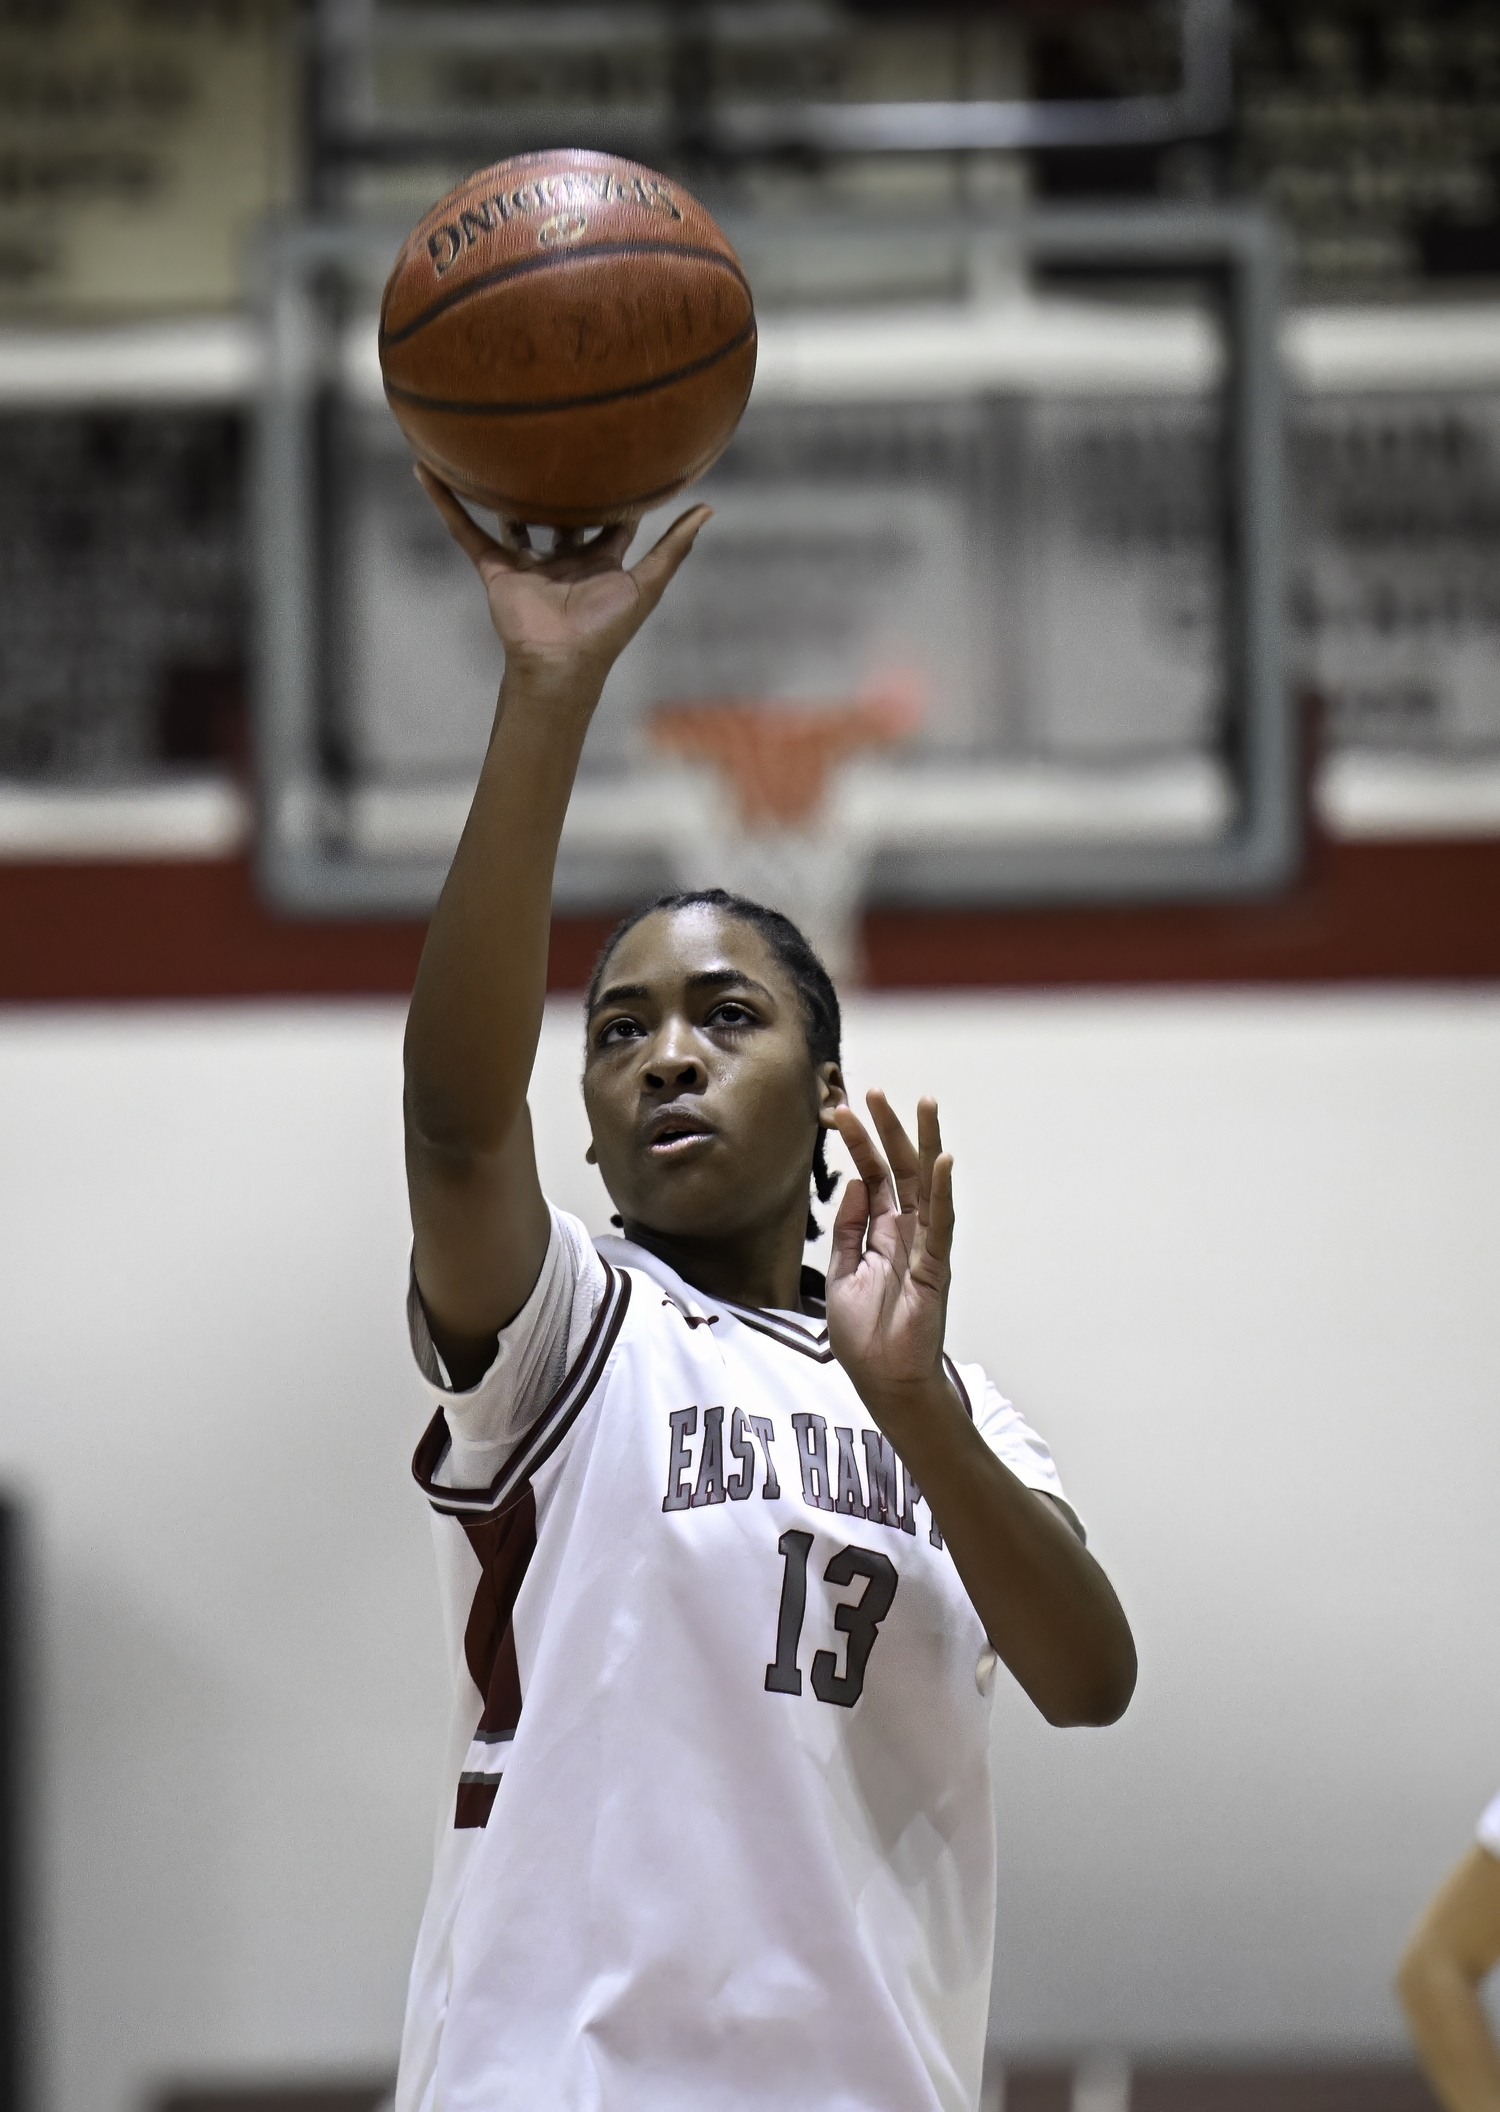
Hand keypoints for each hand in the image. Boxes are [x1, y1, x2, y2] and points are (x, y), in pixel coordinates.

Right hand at [415, 464, 709, 691]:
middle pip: (560, 510)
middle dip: (559, 479)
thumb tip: (708, 508)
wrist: (561, 664)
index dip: (615, 487)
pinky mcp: (496, 567)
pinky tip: (427, 470)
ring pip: (509, 513)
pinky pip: (466, 530)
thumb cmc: (608, 628)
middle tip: (557, 434)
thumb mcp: (647, 581)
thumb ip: (674, 546)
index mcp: (601, 560)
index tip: (617, 447)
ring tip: (488, 443)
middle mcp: (563, 557)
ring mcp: (527, 562)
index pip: (610, 516)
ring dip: (497, 485)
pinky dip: (446, 503)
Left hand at [825, 1091, 954, 1424]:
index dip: (859, 1144)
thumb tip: (854, 1182)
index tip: (840, 1112)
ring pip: (926, 1186)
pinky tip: (941, 1160)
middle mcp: (907, 1233)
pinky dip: (942, 1192)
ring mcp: (925, 1247)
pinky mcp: (936, 1267)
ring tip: (923, 1105)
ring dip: (923, 1144)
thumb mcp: (842, 1272)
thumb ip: (848, 1229)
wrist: (882, 1381)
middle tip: (876, 1092)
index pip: (873, 1177)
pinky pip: (941, 1224)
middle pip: (900, 1170)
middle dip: (888, 1130)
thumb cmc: (865, 1335)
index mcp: (883, 1233)